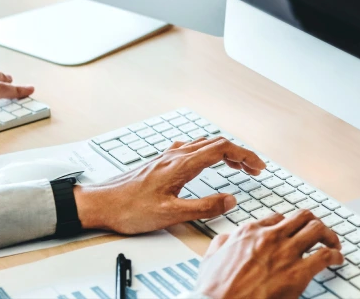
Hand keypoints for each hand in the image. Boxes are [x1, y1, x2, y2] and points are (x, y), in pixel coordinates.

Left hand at [73, 137, 265, 233]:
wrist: (100, 203)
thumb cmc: (129, 209)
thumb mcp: (171, 214)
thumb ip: (203, 207)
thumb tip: (230, 200)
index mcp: (182, 164)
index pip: (222, 150)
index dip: (245, 156)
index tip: (259, 167)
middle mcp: (175, 155)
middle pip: (216, 143)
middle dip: (239, 154)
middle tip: (255, 169)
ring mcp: (167, 157)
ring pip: (203, 145)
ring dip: (224, 152)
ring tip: (238, 167)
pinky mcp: (160, 163)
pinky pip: (190, 149)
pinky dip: (207, 153)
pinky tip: (205, 163)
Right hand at [194, 210, 343, 298]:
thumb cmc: (214, 290)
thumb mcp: (210, 258)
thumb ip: (221, 244)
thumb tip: (227, 239)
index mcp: (249, 231)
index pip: (278, 218)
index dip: (289, 225)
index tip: (295, 232)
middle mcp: (270, 236)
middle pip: (302, 217)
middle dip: (315, 224)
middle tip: (320, 234)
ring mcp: (285, 252)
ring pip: (317, 229)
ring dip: (329, 235)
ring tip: (334, 244)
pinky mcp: (297, 273)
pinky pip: (326, 255)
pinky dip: (336, 255)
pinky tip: (337, 260)